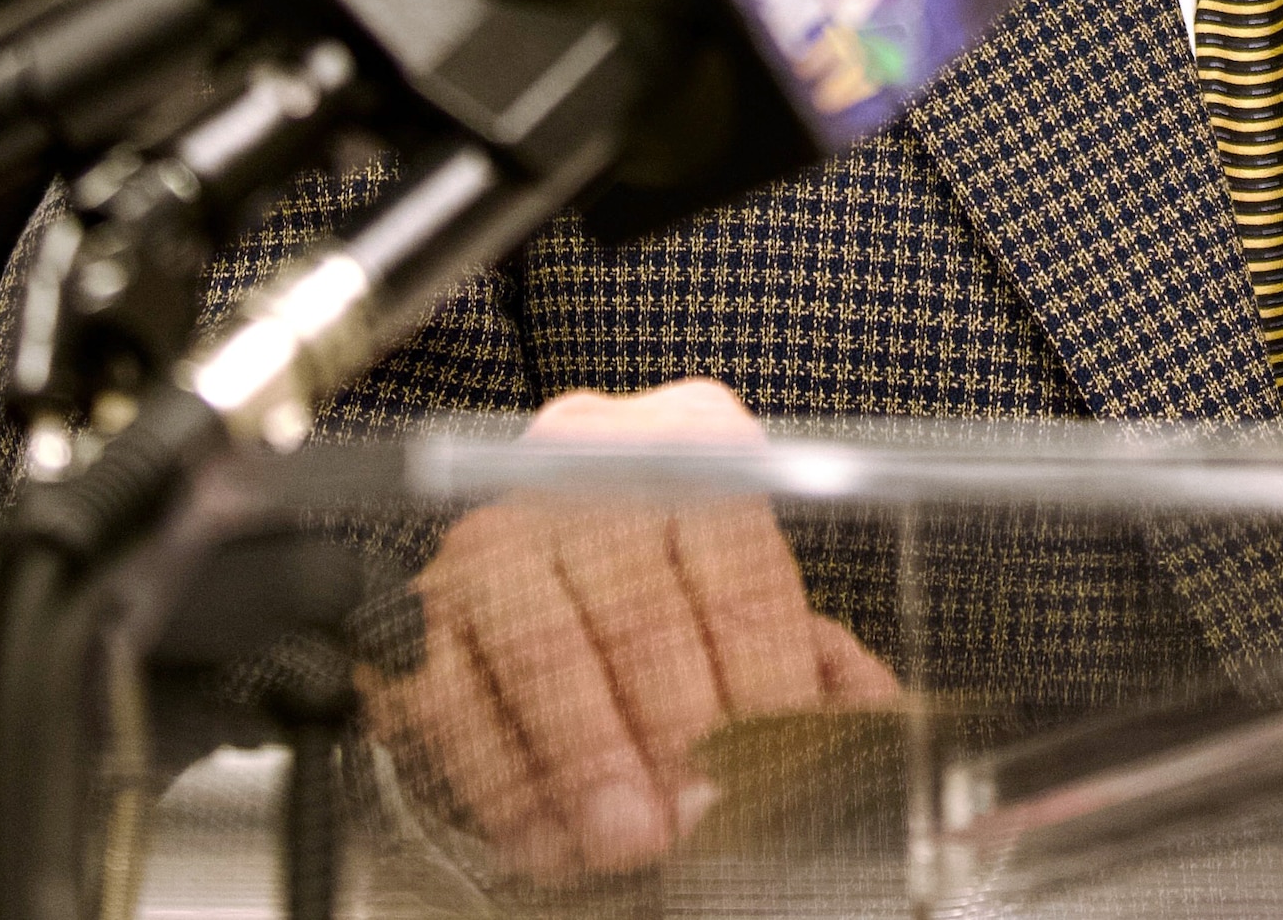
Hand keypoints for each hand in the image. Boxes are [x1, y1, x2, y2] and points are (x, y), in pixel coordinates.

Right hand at [370, 379, 900, 881]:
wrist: (533, 549)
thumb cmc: (659, 580)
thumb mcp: (742, 594)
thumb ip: (806, 654)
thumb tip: (873, 720)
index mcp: (691, 444)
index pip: (740, 568)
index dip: (763, 679)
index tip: (776, 761)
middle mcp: (581, 464)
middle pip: (638, 604)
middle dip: (673, 727)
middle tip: (695, 815)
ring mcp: (487, 530)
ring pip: (542, 645)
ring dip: (588, 757)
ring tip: (627, 838)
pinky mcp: (409, 603)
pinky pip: (449, 693)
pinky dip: (499, 779)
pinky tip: (543, 836)